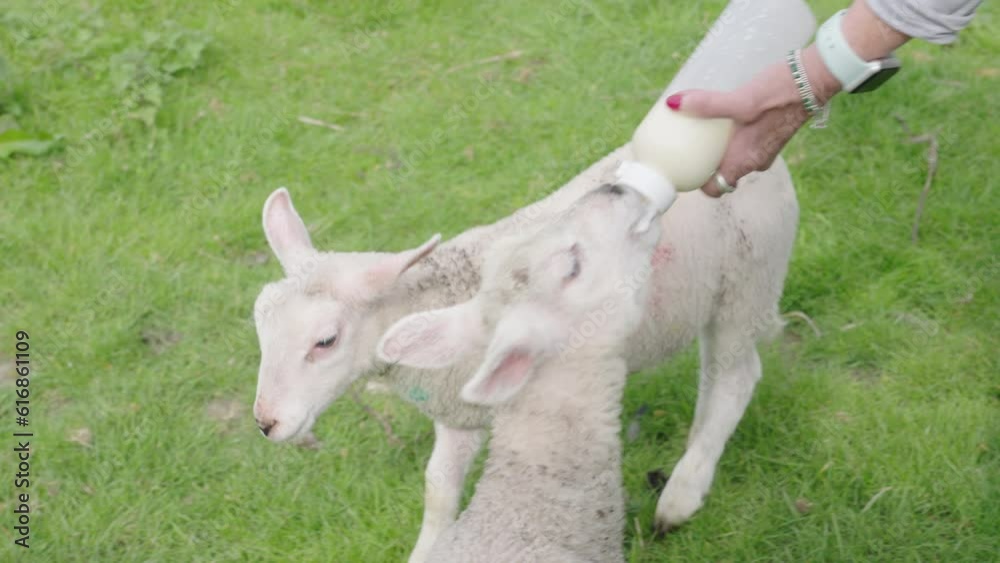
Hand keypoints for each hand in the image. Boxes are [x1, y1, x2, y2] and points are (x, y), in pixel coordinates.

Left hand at [667, 45, 840, 196]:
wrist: (816, 79)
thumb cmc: (782, 94)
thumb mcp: (742, 100)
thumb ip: (709, 105)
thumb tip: (673, 103)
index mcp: (745, 161)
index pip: (714, 189)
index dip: (697, 183)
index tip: (681, 168)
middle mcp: (754, 160)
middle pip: (721, 173)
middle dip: (703, 163)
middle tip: (684, 144)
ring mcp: (764, 149)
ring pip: (733, 157)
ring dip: (717, 148)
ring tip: (699, 128)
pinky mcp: (769, 135)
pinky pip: (743, 143)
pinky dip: (731, 136)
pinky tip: (722, 116)